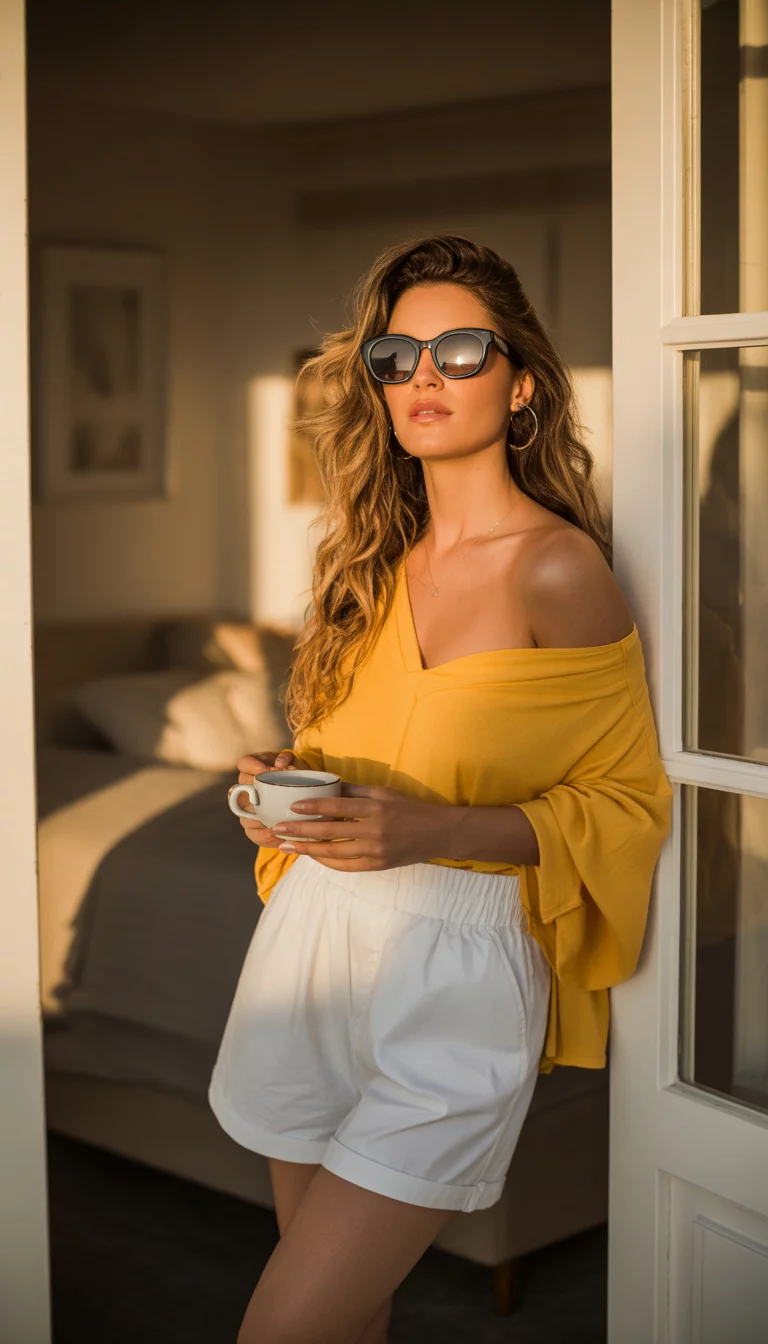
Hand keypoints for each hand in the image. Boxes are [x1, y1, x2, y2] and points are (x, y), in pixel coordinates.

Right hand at [230, 750, 313, 847]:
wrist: (309, 797)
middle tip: (270, 797)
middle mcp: (247, 788)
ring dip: (257, 820)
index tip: (264, 770)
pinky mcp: (256, 827)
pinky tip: (277, 836)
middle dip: (254, 794)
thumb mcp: (298, 765)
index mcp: (256, 769)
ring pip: (244, 815)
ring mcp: (250, 809)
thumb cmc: (300, 776)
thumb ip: (290, 760)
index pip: (244, 763)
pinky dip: (264, 836)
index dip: (251, 766)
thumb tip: (280, 765)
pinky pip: (254, 834)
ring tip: (274, 822)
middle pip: (239, 790)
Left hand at [268, 783, 451, 871]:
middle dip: (300, 831)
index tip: (292, 807)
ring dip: (307, 850)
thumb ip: (356, 790)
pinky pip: (346, 866)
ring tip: (287, 846)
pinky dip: (327, 862)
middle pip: (330, 832)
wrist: (439, 833)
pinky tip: (312, 856)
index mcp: (375, 807)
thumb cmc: (410, 808)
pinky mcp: (378, 865)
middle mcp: (374, 830)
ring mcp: (375, 851)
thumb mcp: (385, 792)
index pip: (338, 806)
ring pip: (333, 853)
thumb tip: (327, 786)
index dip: (313, 807)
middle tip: (278, 829)